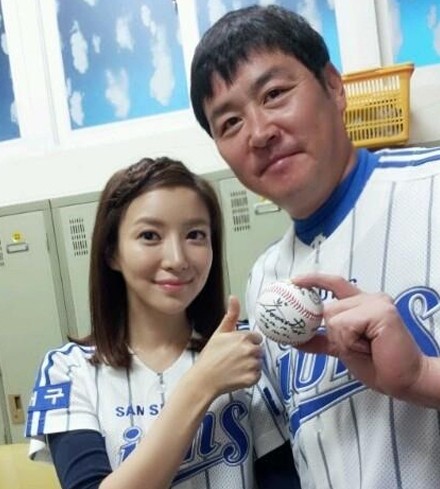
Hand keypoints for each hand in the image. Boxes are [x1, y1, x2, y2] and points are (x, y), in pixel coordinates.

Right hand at [194, 296, 262, 396]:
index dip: (247, 342)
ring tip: (236, 367)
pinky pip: (257, 375)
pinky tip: (238, 375)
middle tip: (235, 358)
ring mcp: (252, 365)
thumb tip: (233, 297)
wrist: (204, 379)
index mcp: (243, 337)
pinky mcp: (252, 378)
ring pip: (259, 362)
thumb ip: (231, 315)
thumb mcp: (219, 333)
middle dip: (250, 353)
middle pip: (259, 350)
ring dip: (251, 365)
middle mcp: (250, 350)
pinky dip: (250, 377)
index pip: (256, 337)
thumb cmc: (209, 357)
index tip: (237, 347)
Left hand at [292, 273, 424, 401]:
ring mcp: (376, 302)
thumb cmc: (377, 365)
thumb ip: (322, 339)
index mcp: (361, 303)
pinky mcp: (381, 311)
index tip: (294, 281)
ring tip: (365, 348)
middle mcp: (368, 298)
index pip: (334, 284)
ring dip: (343, 340)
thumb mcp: (342, 348)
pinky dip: (350, 341)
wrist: (404, 380)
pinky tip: (369, 347)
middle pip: (328, 308)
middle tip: (358, 348)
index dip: (313, 280)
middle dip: (333, 334)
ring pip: (334, 317)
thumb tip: (296, 340)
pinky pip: (346, 325)